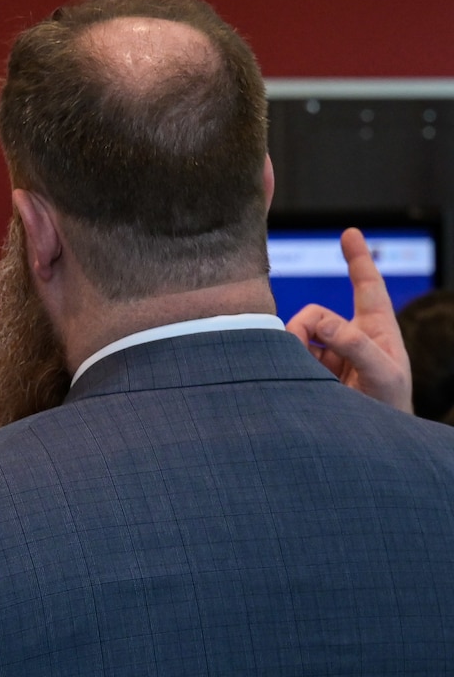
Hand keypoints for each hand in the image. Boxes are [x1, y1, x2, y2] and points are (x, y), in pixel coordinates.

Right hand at [285, 227, 412, 412]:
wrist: (374, 442)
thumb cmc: (390, 407)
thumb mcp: (383, 374)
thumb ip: (354, 344)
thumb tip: (320, 323)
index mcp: (377, 330)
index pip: (368, 286)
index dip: (358, 258)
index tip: (350, 234)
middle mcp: (352, 337)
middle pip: (317, 313)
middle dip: (304, 326)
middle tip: (297, 347)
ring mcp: (331, 354)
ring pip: (299, 334)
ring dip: (295, 349)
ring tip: (307, 376)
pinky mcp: (313, 371)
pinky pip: (290, 355)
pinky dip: (286, 360)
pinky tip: (293, 377)